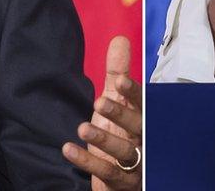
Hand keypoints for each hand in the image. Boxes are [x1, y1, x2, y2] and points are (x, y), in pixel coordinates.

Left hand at [63, 36, 141, 189]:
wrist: (122, 176)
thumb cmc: (120, 132)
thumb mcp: (117, 101)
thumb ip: (118, 74)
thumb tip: (120, 39)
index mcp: (143, 116)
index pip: (143, 103)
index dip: (133, 93)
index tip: (120, 81)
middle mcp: (145, 139)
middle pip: (137, 125)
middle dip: (120, 113)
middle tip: (99, 103)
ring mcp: (137, 163)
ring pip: (125, 151)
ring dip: (104, 139)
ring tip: (82, 128)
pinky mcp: (124, 182)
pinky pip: (109, 173)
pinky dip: (88, 162)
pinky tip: (69, 149)